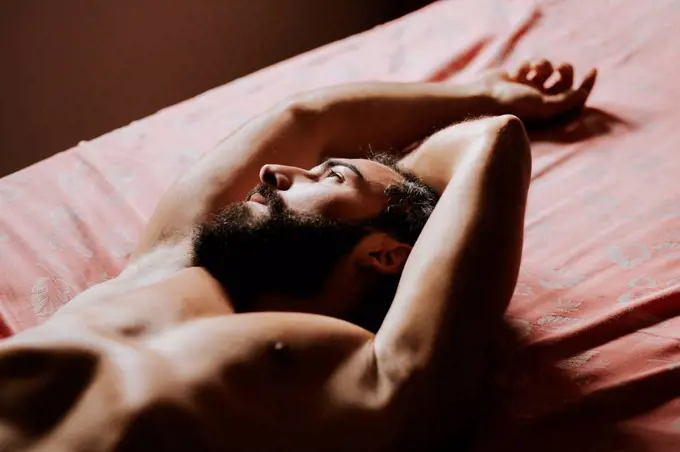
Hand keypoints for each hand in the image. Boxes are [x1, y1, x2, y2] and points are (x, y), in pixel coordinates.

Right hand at [481, 59, 596, 123]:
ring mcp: (529, 88)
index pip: (574, 99)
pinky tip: (517, 73)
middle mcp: (541, 101)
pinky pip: (531, 64)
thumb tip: (583, 93)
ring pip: (548, 69)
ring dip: (545, 65)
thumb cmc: (513, 105)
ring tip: (536, 68)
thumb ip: (566, 101)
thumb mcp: (544, 106)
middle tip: (561, 68)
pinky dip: (526, 66)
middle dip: (565, 71)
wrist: (484, 97)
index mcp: (548, 112)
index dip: (586, 85)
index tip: (592, 70)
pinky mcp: (519, 77)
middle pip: (565, 81)